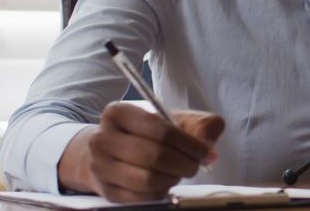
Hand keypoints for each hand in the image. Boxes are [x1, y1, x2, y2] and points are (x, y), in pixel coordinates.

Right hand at [59, 102, 225, 201]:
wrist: (111, 150)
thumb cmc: (147, 132)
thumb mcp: (172, 118)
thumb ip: (199, 125)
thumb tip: (209, 148)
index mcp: (119, 112)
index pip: (161, 130)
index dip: (189, 144)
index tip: (204, 151)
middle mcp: (102, 138)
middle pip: (154, 156)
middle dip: (184, 163)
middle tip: (195, 165)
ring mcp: (100, 166)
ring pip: (147, 180)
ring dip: (172, 179)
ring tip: (179, 172)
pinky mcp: (106, 190)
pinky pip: (140, 197)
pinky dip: (160, 191)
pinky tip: (165, 182)